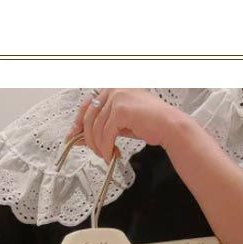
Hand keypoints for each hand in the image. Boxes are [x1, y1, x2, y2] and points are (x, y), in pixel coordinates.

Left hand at [67, 89, 183, 163]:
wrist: (169, 126)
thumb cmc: (148, 123)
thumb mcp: (119, 123)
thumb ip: (100, 125)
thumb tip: (77, 136)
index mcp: (113, 88)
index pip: (87, 105)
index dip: (78, 123)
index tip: (73, 138)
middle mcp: (114, 89)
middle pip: (89, 117)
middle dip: (89, 139)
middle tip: (95, 152)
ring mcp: (117, 97)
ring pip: (96, 128)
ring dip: (99, 146)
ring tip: (107, 155)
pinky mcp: (121, 109)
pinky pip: (105, 134)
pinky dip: (106, 148)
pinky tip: (112, 154)